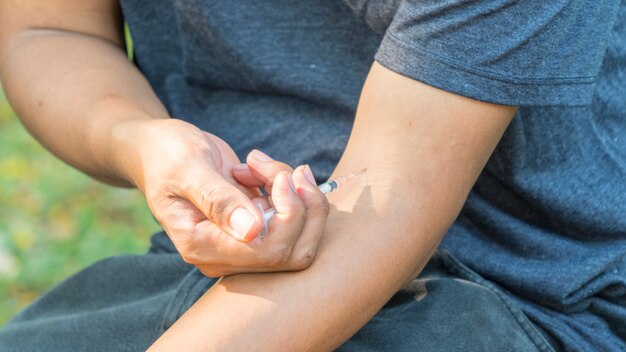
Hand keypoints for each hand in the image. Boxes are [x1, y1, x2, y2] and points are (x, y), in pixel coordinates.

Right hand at [121, 118, 328, 276]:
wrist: (158, 149)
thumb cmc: (166, 154)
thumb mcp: (188, 168)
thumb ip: (218, 200)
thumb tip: (252, 232)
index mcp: (202, 246)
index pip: (268, 251)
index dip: (289, 216)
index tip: (281, 178)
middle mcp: (224, 254)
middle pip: (294, 252)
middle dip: (306, 209)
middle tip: (292, 171)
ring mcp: (242, 243)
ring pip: (300, 236)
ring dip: (300, 196)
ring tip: (264, 164)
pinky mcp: (255, 227)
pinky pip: (292, 217)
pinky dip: (288, 189)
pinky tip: (258, 168)